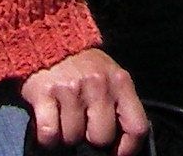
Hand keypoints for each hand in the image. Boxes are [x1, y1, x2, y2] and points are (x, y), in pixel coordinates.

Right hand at [22, 46, 147, 150]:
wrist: (49, 38)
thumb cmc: (83, 66)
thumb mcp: (110, 76)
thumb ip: (119, 103)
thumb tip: (120, 144)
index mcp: (120, 82)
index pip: (137, 127)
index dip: (128, 149)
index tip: (117, 153)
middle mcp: (98, 85)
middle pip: (101, 138)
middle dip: (90, 139)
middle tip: (83, 124)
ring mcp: (71, 89)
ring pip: (72, 138)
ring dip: (66, 135)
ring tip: (65, 116)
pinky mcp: (45, 94)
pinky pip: (49, 135)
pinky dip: (47, 137)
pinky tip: (50, 119)